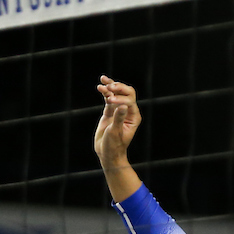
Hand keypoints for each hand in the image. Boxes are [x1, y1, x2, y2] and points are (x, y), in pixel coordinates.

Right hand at [94, 76, 143, 201]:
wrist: (107, 153)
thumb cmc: (114, 146)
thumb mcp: (115, 133)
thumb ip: (118, 119)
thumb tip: (122, 106)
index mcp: (133, 117)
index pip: (129, 100)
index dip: (120, 98)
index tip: (110, 101)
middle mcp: (128, 111)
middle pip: (126, 93)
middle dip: (118, 87)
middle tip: (108, 86)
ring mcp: (118, 110)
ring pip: (116, 93)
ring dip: (110, 86)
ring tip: (103, 79)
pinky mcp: (109, 112)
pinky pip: (108, 98)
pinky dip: (104, 92)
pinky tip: (100, 87)